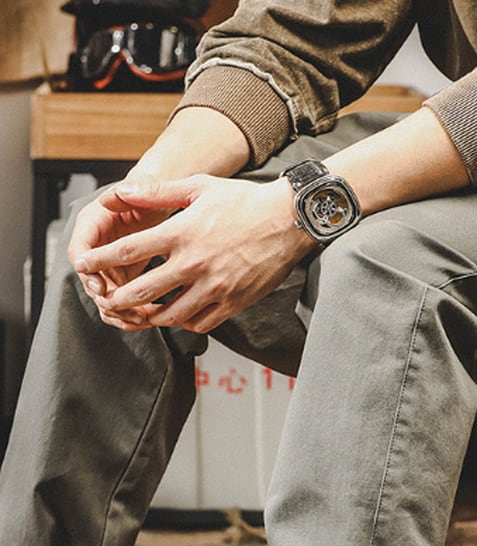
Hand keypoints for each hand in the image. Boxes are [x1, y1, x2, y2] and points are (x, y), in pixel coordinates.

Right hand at [69, 175, 172, 320]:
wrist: (160, 205)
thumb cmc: (149, 194)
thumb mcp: (140, 191)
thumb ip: (126, 194)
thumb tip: (112, 197)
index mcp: (92, 225)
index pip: (79, 252)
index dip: (88, 272)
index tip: (101, 286)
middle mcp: (95, 248)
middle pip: (90, 281)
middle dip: (107, 298)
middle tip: (127, 310)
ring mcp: (106, 266)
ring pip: (104, 297)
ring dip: (120, 312)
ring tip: (140, 318)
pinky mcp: (120, 279)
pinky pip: (118, 302)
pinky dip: (129, 314)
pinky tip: (146, 320)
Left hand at [73, 174, 315, 332]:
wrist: (288, 221)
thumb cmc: (244, 201)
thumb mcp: (199, 187)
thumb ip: (157, 192)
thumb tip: (120, 191)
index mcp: (182, 232)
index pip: (129, 249)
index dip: (100, 259)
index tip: (83, 265)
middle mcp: (195, 263)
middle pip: (143, 291)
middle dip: (118, 299)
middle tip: (106, 301)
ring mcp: (214, 287)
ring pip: (170, 315)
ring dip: (149, 316)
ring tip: (141, 312)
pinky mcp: (232, 303)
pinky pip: (199, 323)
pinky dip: (183, 322)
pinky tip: (177, 315)